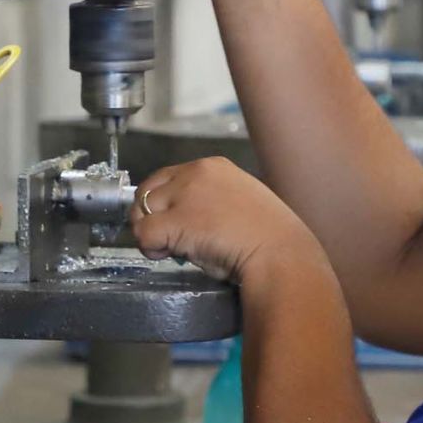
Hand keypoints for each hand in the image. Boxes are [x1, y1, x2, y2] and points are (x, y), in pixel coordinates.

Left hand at [130, 158, 321, 285]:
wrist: (280, 255)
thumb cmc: (268, 238)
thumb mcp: (237, 202)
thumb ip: (208, 201)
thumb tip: (183, 218)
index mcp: (214, 166)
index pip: (166, 178)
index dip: (161, 203)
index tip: (169, 222)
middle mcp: (196, 173)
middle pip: (148, 192)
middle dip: (150, 217)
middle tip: (166, 240)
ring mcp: (185, 195)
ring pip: (141, 211)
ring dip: (150, 233)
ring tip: (172, 249)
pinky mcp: (177, 221)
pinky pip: (144, 234)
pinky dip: (151, 248)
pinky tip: (170, 255)